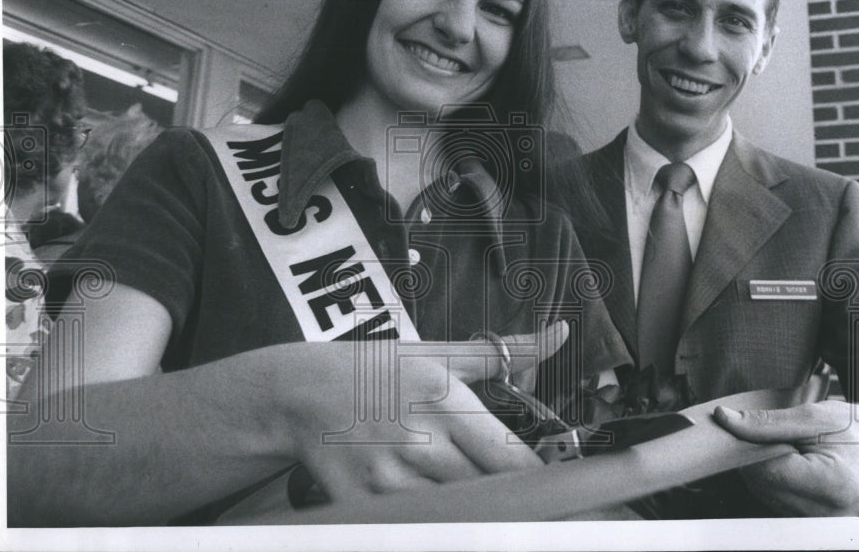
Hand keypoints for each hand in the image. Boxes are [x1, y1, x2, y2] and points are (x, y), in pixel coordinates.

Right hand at [280, 322, 569, 497]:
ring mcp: (391, 479)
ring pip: (459, 514)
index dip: (536, 478)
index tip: (540, 478)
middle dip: (504, 493)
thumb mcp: (438, 353)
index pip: (515, 460)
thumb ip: (503, 353)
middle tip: (501, 485)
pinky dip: (430, 519)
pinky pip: (416, 525)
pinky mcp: (365, 505)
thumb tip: (559, 334)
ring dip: (468, 507)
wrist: (300, 394)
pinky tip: (426, 500)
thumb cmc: (375, 371)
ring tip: (455, 484)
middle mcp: (422, 441)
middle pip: (492, 492)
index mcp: (446, 400)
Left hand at [713, 400, 858, 515]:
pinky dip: (773, 477)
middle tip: (770, 432)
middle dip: (754, 455)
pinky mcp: (812, 520)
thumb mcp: (814, 416)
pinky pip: (775, 498)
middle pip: (761, 484)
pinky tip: (788, 460)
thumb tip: (725, 420)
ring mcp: (818, 520)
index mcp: (830, 485)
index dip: (748, 446)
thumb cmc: (858, 430)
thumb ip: (766, 422)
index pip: (764, 470)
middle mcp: (824, 512)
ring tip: (787, 446)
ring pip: (764, 492)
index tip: (742, 426)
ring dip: (763, 467)